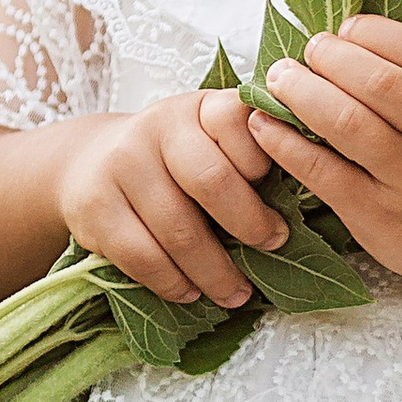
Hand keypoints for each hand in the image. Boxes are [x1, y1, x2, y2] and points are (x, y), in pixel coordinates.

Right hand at [55, 86, 289, 306]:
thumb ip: (250, 151)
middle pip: (211, 181)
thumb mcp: (209, 137)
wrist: (87, 162)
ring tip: (236, 293)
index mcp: (197, 108)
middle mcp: (156, 128)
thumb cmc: (170, 158)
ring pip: (177, 229)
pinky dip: (172, 283)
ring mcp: (120, 166)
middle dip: (249, 224)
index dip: (265, 162)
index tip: (280, 193)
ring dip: (214, 271)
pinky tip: (190, 293)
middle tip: (272, 247)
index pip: (240, 124)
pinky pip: (141, 256)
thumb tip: (313, 188)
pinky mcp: (94, 207)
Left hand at [252, 18, 401, 303]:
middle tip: (308, 50)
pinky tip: (264, 125)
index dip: (375, 32)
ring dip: (303, 92)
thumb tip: (349, 34)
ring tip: (280, 78)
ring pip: (348, 123)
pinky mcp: (376, 215)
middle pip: (380, 84)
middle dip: (332, 58)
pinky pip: (323, 171)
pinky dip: (286, 143)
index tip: (347, 29)